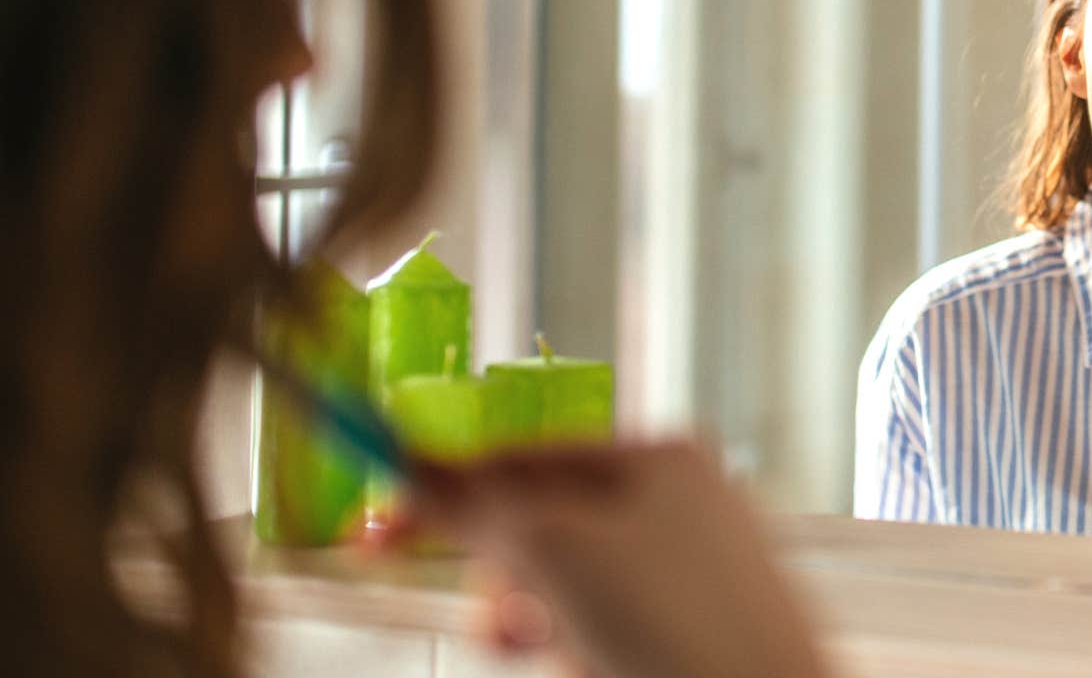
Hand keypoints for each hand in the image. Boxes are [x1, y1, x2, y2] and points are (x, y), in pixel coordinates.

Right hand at [404, 440, 828, 677]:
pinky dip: (582, 660)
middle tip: (500, 628)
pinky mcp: (694, 640)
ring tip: (569, 660)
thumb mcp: (555, 551)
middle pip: (542, 528)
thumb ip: (476, 506)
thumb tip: (407, 466)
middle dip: (507, 583)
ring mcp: (693, 574)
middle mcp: (683, 504)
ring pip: (566, 594)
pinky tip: (603, 676)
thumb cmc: (678, 631)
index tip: (375, 534)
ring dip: (544, 631)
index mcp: (659, 457)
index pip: (525, 456)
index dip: (445, 492)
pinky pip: (601, 638)